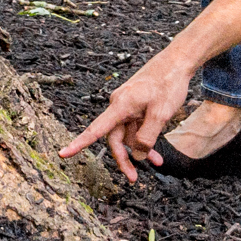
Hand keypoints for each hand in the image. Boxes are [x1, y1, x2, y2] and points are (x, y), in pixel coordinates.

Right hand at [58, 54, 195, 184]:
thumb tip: (136, 155)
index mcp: (120, 105)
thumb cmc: (168, 83)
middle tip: (134, 179)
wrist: (178, 61)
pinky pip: (136, 127)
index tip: (63, 154)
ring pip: (127, 134)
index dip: (79, 143)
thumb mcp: (161, 114)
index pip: (96, 129)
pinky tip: (157, 151)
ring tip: (158, 162)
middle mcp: (119, 105)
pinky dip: (145, 138)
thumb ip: (147, 137)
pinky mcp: (136, 105)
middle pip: (114, 138)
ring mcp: (128, 105)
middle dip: (124, 159)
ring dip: (140, 149)